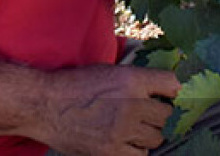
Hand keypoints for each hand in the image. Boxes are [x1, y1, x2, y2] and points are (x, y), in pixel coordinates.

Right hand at [37, 64, 180, 155]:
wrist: (45, 105)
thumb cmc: (76, 85)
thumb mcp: (109, 71)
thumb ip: (137, 79)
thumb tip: (164, 88)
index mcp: (132, 79)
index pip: (173, 85)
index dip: (174, 92)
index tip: (171, 96)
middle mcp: (132, 104)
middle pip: (167, 115)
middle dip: (159, 116)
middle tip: (147, 115)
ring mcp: (122, 130)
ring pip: (157, 138)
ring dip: (149, 135)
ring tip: (134, 129)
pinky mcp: (111, 151)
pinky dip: (136, 151)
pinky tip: (125, 143)